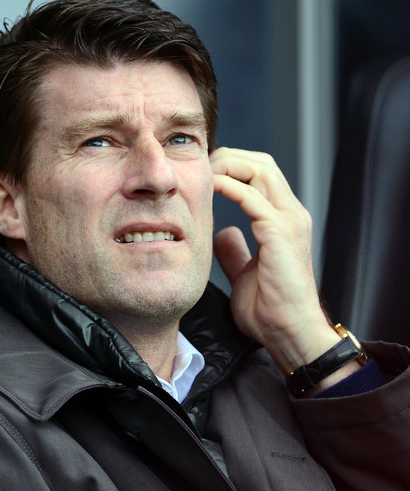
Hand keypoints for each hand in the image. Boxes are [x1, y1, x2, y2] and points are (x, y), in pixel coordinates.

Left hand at [211, 147, 340, 375]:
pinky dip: (229, 186)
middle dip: (229, 157)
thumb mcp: (244, 272)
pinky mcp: (280, 233)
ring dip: (228, 165)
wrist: (288, 333)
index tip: (203, 175)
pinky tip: (210, 187)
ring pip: (260, 170)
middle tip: (199, 166)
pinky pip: (253, 197)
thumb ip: (234, 250)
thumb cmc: (270, 308)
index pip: (260, 175)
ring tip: (202, 172)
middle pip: (262, 163)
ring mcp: (289, 221)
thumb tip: (223, 232)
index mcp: (284, 220)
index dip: (232, 167)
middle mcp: (291, 214)